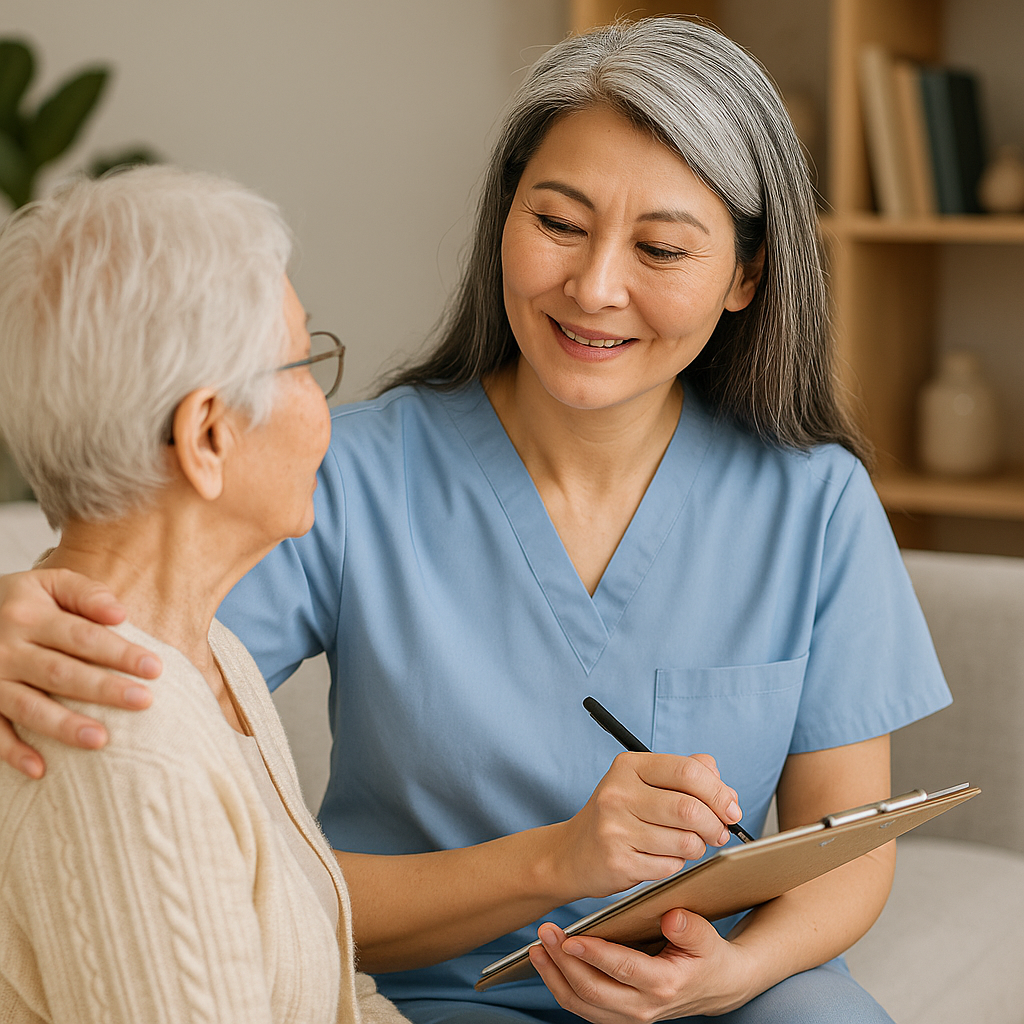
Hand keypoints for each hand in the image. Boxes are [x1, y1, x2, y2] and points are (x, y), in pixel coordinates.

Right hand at [0, 569, 160, 776]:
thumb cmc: (20, 601)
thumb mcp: (48, 583)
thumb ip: (85, 593)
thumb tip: (120, 614)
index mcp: (28, 615)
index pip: (83, 637)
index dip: (119, 653)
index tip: (155, 668)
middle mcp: (6, 649)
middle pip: (60, 672)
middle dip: (103, 689)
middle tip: (143, 701)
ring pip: (28, 706)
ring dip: (63, 725)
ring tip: (101, 739)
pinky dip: (12, 752)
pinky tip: (40, 769)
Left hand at [529, 910, 756, 1022]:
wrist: (717, 987)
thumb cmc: (708, 955)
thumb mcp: (708, 938)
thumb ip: (691, 928)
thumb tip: (671, 917)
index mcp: (665, 984)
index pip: (623, 970)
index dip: (594, 954)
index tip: (570, 938)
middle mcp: (644, 1007)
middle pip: (593, 991)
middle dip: (563, 962)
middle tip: (544, 933)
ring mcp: (630, 1016)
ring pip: (582, 1005)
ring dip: (555, 977)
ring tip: (536, 949)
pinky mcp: (619, 1015)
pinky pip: (583, 1008)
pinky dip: (561, 987)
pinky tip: (548, 964)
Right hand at [552, 752, 743, 900]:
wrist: (573, 853)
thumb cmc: (620, 814)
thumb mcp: (645, 783)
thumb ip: (688, 775)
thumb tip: (727, 792)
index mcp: (629, 766)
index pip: (688, 771)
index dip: (718, 792)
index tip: (731, 808)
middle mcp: (618, 793)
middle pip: (690, 808)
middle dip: (715, 824)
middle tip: (719, 832)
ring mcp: (615, 828)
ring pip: (685, 841)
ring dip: (697, 847)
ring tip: (688, 845)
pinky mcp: (618, 861)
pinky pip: (670, 866)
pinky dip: (676, 864)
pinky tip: (662, 857)